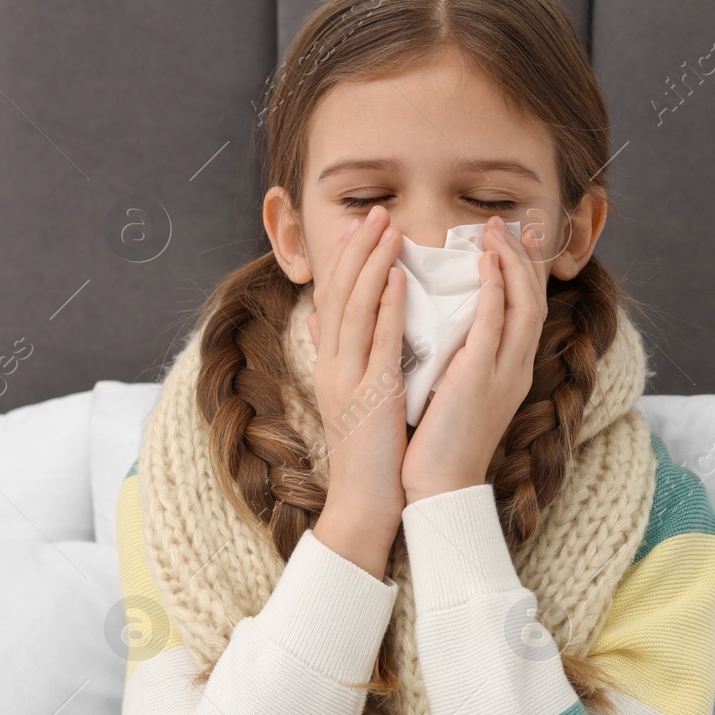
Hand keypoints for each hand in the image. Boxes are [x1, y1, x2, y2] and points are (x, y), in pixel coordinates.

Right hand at [306, 204, 408, 574]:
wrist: (365, 501)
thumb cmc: (367, 451)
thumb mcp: (344, 395)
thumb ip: (335, 353)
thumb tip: (316, 316)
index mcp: (328, 363)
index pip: (332, 298)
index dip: (345, 259)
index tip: (361, 225)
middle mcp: (331, 365)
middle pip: (339, 293)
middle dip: (357, 249)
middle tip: (377, 212)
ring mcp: (348, 379)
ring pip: (355, 309)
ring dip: (372, 264)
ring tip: (388, 229)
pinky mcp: (371, 396)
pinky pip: (379, 343)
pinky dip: (387, 306)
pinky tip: (399, 277)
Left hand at [401, 214, 546, 504]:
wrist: (436, 488)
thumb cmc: (433, 445)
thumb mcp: (444, 392)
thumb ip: (444, 358)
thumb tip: (421, 327)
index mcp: (507, 372)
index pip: (525, 311)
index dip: (522, 274)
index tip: (511, 243)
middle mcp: (515, 368)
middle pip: (534, 299)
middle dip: (524, 258)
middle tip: (510, 225)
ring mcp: (503, 372)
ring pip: (523, 303)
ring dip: (512, 262)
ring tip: (496, 231)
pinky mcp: (480, 376)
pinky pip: (496, 322)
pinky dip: (496, 288)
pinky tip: (487, 262)